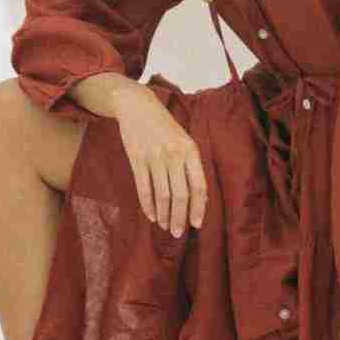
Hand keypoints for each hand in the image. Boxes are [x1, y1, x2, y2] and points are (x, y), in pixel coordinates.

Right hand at [115, 86, 207, 237]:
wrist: (137, 106)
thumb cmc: (165, 127)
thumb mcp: (184, 141)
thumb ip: (192, 167)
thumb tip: (202, 199)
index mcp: (190, 150)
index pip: (198, 186)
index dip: (198, 208)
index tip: (196, 224)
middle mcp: (174, 154)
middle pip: (180, 195)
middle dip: (179, 218)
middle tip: (177, 233)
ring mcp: (154, 157)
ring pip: (162, 195)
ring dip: (164, 215)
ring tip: (165, 226)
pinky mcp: (137, 159)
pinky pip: (144, 188)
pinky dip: (148, 205)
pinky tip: (151, 216)